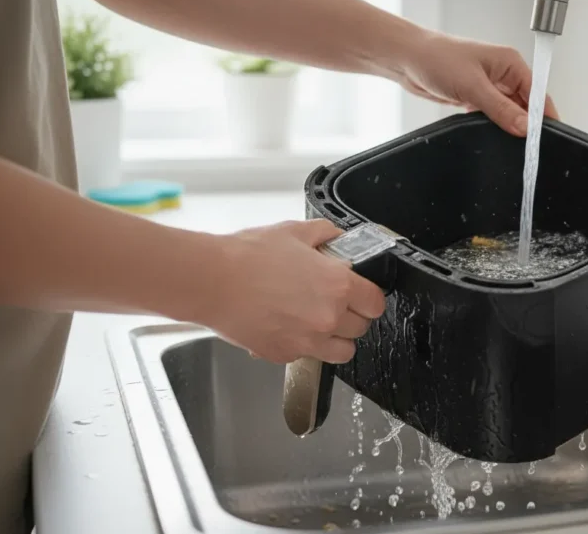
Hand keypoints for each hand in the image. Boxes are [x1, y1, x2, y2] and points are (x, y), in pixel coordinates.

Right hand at [203, 219, 385, 363]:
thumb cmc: (248, 256)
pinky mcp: (284, 354)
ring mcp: (307, 341)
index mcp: (339, 286)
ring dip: (336, 338)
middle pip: (361, 329)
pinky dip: (303, 345)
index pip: (376, 304)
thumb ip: (326, 235)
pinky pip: (308, 356)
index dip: (370, 298)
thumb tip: (339, 239)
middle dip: (352, 316)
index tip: (362, 295)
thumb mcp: (295, 232)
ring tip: (318, 321)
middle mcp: (328, 318)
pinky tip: (288, 325)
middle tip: (334, 303)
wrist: (211, 281)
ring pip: (342, 351)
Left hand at [397, 31, 559, 136]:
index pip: (538, 93)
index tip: (546, 138)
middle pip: (526, 105)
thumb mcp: (472, 86)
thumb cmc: (437, 58)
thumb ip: (501, 109)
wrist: (407, 59)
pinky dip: (494, 127)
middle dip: (527, 125)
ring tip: (512, 145)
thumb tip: (525, 127)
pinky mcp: (476, 98)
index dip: (543, 116)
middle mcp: (503, 74)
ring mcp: (490, 87)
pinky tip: (493, 138)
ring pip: (509, 113)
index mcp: (510, 63)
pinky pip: (493, 116)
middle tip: (528, 148)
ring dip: (509, 127)